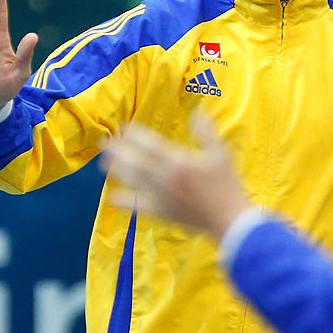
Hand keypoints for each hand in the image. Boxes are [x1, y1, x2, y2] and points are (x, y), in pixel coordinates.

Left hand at [102, 114, 251, 239]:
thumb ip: (206, 132)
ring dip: (117, 171)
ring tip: (103, 163)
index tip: (124, 127)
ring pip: (133, 182)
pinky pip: (138, 206)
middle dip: (118, 151)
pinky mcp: (161, 213)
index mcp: (180, 162)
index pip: (151, 145)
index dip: (135, 135)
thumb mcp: (221, 153)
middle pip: (135, 161)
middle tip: (104, 142)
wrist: (229, 220)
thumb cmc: (227, 185)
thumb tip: (196, 112)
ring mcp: (161, 197)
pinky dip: (124, 201)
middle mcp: (166, 178)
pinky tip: (112, 197)